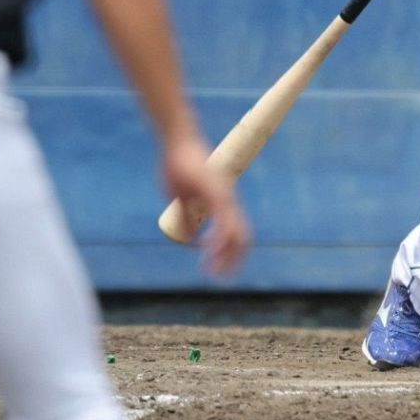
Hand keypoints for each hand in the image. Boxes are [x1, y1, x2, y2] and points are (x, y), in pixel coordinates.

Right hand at [161, 133, 250, 275]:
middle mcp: (227, 199)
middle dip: (233, 260)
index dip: (232, 253)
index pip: (237, 232)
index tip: (220, 270)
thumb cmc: (178, 167)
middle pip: (242, 236)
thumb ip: (188, 218)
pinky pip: (221, 219)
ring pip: (234, 231)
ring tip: (212, 272)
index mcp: (222, 201)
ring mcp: (222, 195)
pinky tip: (208, 250)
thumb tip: (192, 240)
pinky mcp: (213, 192)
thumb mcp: (181, 198)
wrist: (178, 141)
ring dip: (224, 254)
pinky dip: (217, 239)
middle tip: (221, 279)